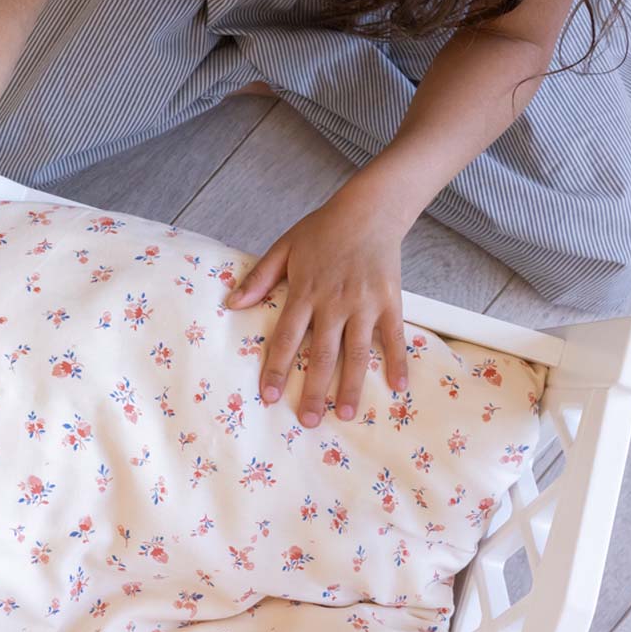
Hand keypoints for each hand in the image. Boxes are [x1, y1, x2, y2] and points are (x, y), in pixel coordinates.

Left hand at [224, 184, 411, 427]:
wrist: (369, 210)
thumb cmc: (322, 230)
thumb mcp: (284, 247)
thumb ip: (260, 278)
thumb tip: (232, 304)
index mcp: (304, 291)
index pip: (287, 338)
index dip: (278, 369)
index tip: (270, 397)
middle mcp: (334, 302)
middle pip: (322, 354)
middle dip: (314, 390)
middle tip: (309, 421)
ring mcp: (365, 303)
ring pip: (357, 352)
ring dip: (351, 386)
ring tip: (345, 414)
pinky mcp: (391, 301)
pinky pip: (394, 336)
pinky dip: (398, 361)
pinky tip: (397, 388)